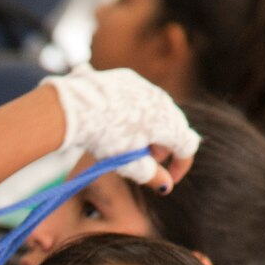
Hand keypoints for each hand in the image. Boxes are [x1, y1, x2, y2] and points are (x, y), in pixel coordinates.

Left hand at [44, 67, 198, 190]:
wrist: (76, 107)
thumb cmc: (105, 138)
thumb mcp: (128, 164)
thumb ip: (151, 175)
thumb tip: (166, 185)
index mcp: (168, 123)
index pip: (188, 146)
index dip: (180, 165)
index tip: (168, 178)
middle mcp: (163, 101)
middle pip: (174, 128)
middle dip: (163, 148)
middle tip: (144, 160)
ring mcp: (146, 87)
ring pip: (158, 111)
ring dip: (150, 130)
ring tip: (128, 143)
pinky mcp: (129, 78)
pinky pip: (140, 98)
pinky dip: (136, 113)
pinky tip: (116, 122)